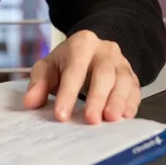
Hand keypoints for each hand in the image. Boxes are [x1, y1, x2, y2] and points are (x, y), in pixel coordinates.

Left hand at [23, 30, 140, 124]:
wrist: (92, 50)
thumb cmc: (67, 62)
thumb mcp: (49, 66)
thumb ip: (39, 83)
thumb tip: (30, 103)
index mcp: (82, 44)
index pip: (75, 69)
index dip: (68, 93)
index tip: (61, 116)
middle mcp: (105, 50)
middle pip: (104, 73)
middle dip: (98, 98)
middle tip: (91, 120)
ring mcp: (122, 62)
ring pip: (124, 80)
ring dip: (118, 101)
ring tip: (111, 119)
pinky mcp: (133, 75)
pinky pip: (136, 88)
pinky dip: (132, 103)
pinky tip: (126, 116)